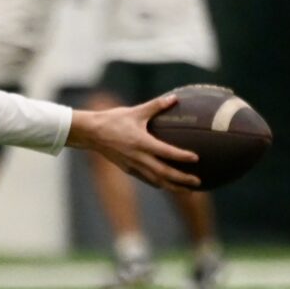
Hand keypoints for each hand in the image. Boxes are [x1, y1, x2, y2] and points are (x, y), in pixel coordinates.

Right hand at [68, 94, 200, 191]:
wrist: (90, 133)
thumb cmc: (113, 120)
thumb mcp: (135, 111)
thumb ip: (156, 105)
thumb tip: (175, 98)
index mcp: (141, 143)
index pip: (166, 152)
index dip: (181, 156)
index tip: (196, 158)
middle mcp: (138, 157)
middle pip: (164, 173)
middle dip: (182, 179)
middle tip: (198, 182)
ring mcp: (132, 166)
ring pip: (156, 180)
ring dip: (173, 186)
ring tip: (189, 190)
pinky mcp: (128, 169)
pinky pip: (147, 179)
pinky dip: (159, 183)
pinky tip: (167, 185)